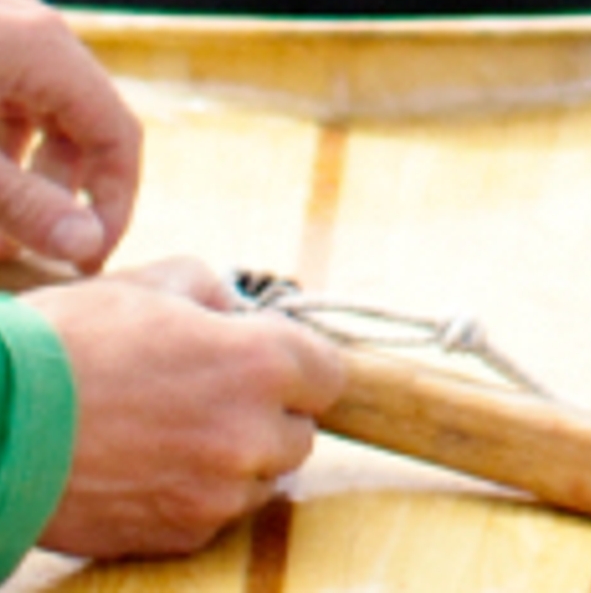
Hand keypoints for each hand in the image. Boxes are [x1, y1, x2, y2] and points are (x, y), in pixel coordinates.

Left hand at [0, 0, 136, 270]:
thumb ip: (26, 206)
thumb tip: (87, 246)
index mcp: (45, 44)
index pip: (116, 129)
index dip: (115, 200)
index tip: (90, 259)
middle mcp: (33, 20)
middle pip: (78, 115)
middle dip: (64, 189)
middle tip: (42, 250)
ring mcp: (1, 17)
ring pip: (38, 103)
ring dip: (27, 167)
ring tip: (1, 226)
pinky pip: (7, 86)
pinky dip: (1, 138)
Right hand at [39, 270, 338, 559]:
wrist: (0, 424)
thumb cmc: (75, 342)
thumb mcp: (158, 282)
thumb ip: (219, 294)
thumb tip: (239, 312)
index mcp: (262, 361)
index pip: (330, 374)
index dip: (300, 364)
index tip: (270, 360)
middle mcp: (251, 434)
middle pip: (299, 433)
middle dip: (269, 414)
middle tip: (215, 395)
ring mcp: (215, 494)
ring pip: (261, 481)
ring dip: (237, 459)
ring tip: (177, 431)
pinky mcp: (178, 536)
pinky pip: (215, 515)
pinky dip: (198, 494)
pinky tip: (152, 466)